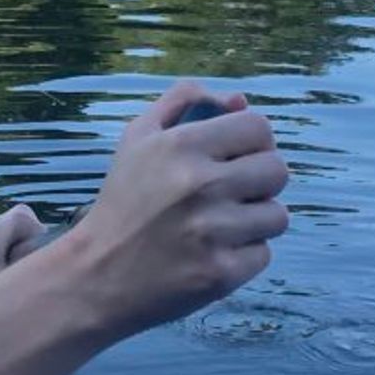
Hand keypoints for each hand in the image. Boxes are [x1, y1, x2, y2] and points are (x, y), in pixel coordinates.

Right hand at [63, 81, 289, 339]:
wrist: (97, 274)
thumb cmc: (123, 200)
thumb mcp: (138, 137)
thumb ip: (183, 101)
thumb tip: (239, 100)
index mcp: (181, 145)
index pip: (258, 127)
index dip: (252, 142)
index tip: (235, 157)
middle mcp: (200, 185)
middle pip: (277, 170)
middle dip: (259, 181)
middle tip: (229, 193)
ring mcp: (213, 231)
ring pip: (277, 215)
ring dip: (255, 221)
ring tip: (221, 225)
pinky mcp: (221, 273)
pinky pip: (263, 253)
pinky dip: (243, 255)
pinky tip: (212, 253)